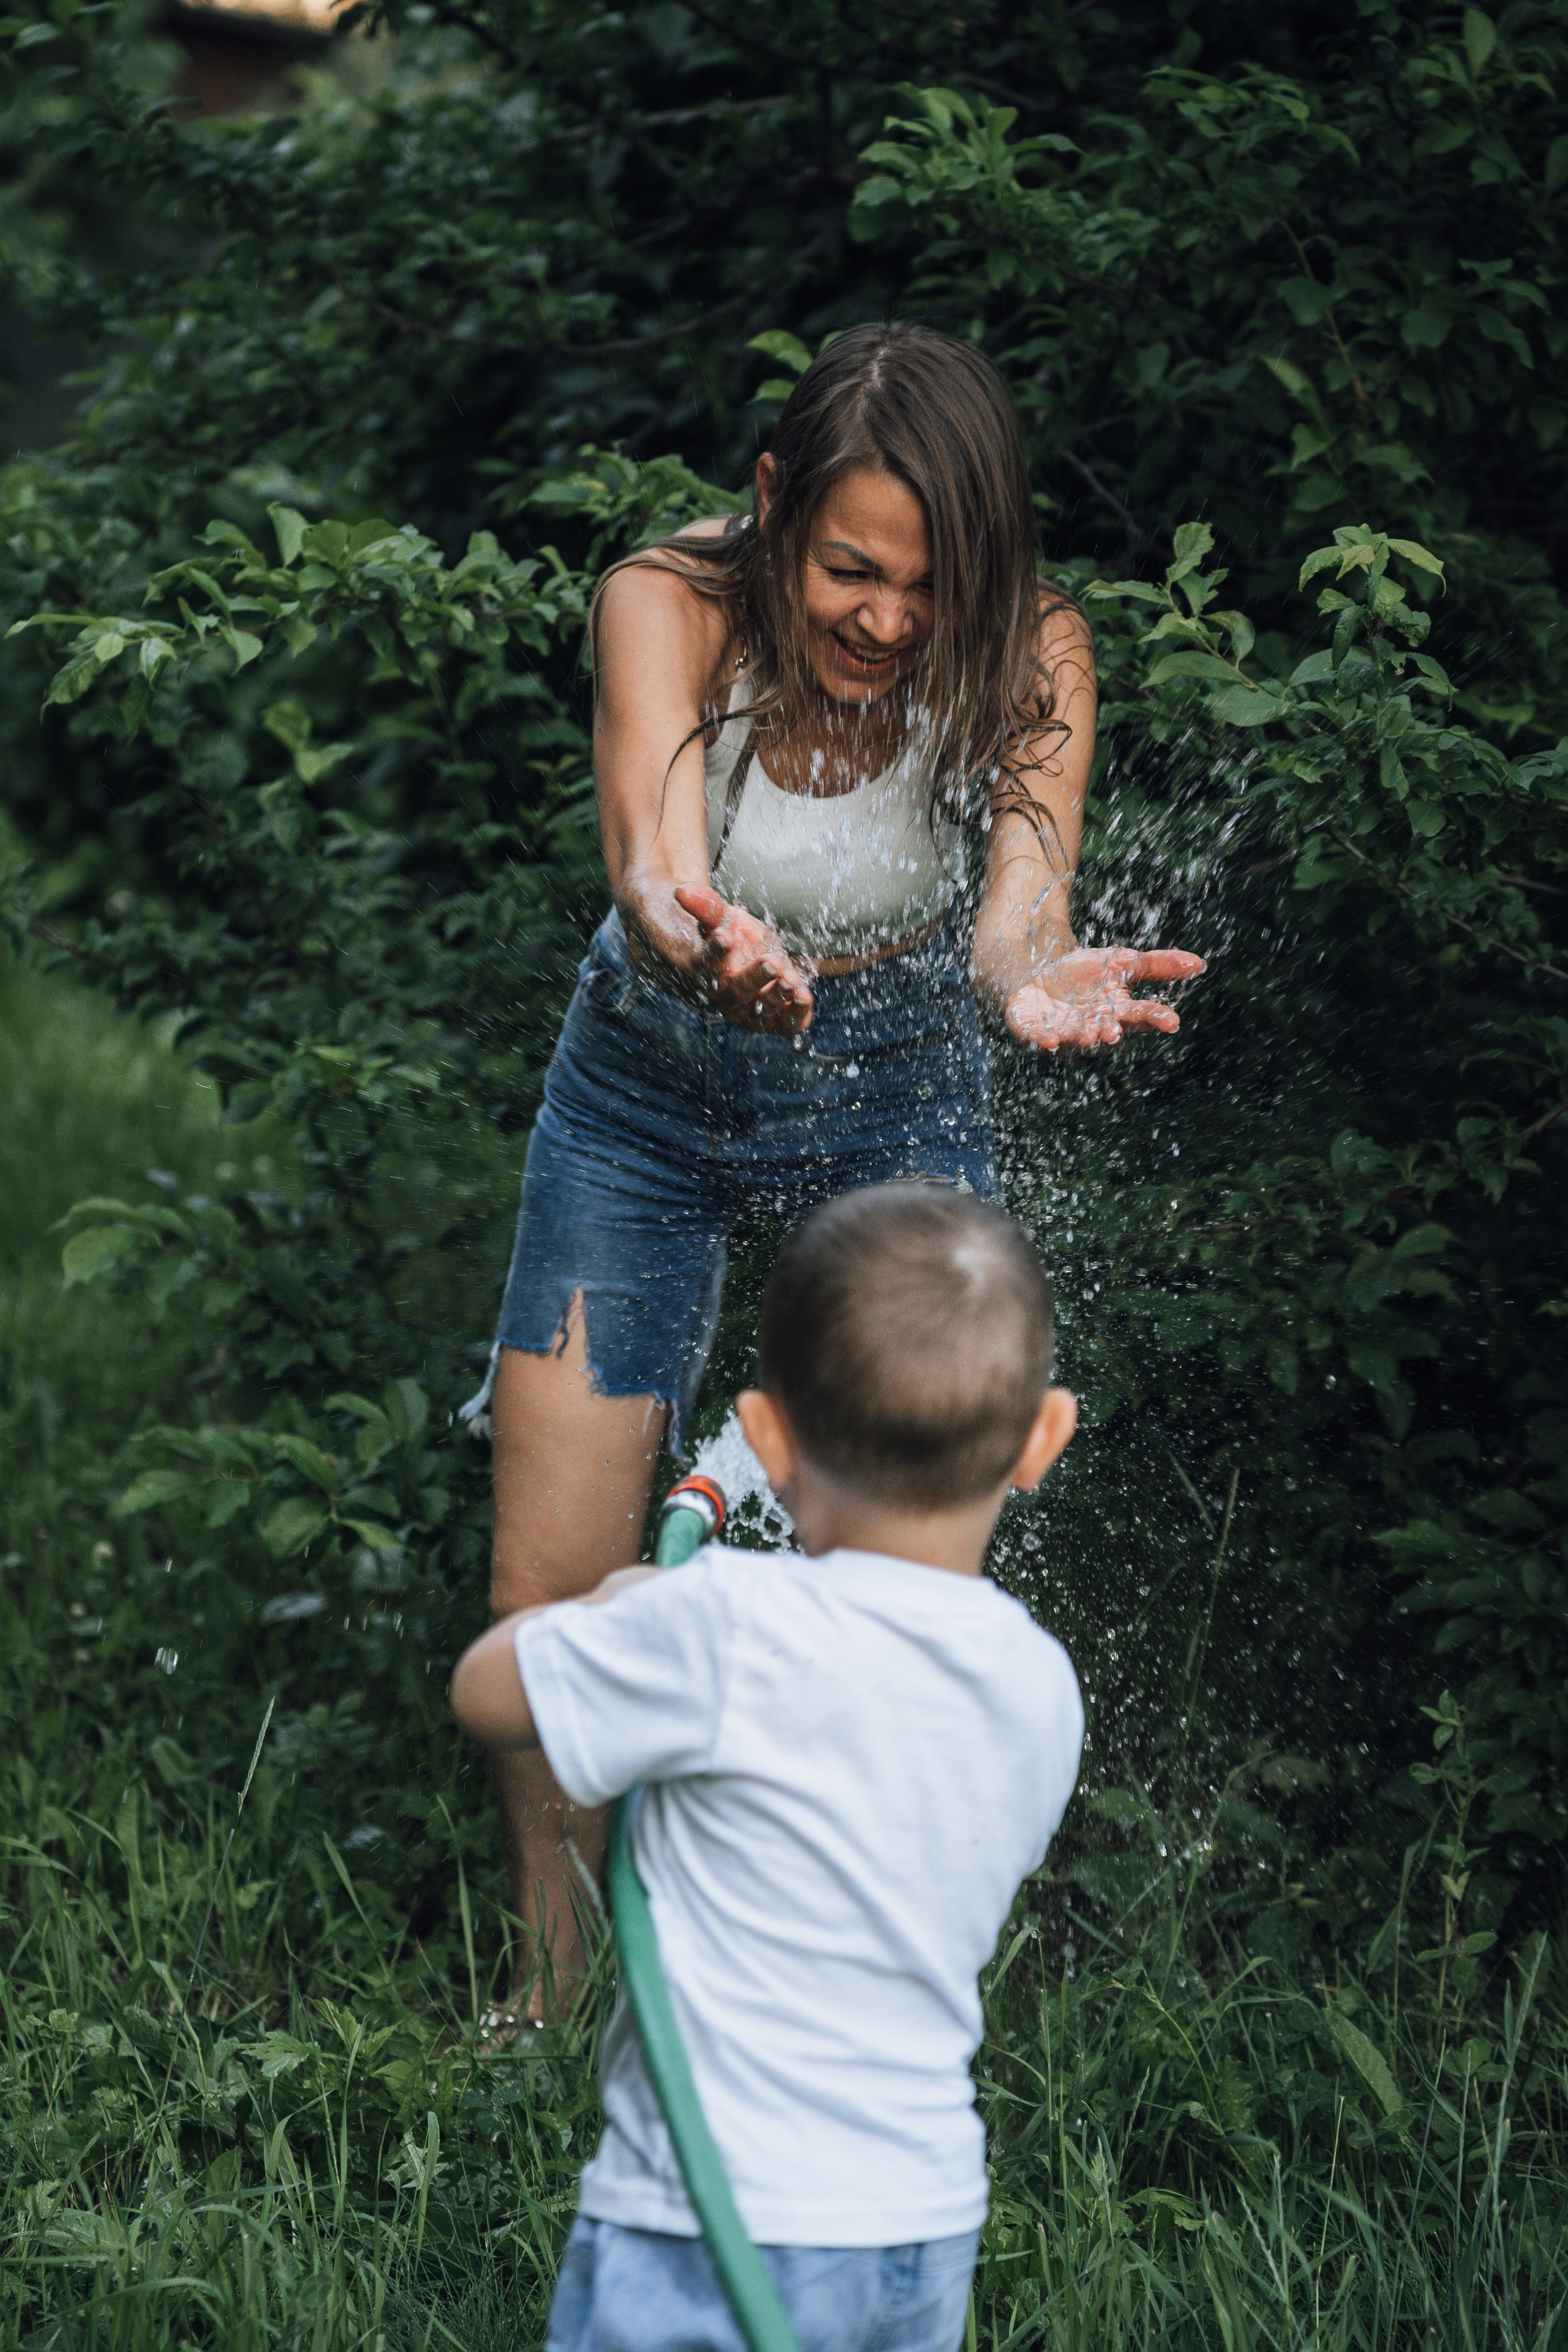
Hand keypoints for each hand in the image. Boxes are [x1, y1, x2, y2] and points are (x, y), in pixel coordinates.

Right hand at [673, 883, 814, 1035]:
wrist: (741, 960)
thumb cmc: (727, 936)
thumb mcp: (719, 917)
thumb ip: (706, 906)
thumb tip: (682, 890)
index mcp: (708, 971)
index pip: (709, 963)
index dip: (716, 951)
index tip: (726, 936)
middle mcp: (726, 997)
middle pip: (737, 992)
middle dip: (755, 978)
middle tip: (771, 961)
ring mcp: (749, 1011)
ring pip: (760, 1013)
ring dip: (778, 998)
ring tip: (791, 980)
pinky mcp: (773, 1017)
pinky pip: (783, 1025)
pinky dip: (795, 1016)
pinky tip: (805, 998)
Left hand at [1006, 947, 1204, 1051]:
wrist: (1039, 975)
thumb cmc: (1086, 974)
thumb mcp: (1122, 962)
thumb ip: (1157, 965)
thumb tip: (1199, 963)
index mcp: (1120, 1013)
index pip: (1143, 1017)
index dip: (1156, 1018)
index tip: (1172, 1021)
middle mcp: (1095, 1029)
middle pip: (1108, 1033)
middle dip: (1111, 1033)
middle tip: (1115, 1031)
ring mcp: (1066, 1034)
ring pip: (1076, 1041)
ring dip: (1082, 1039)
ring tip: (1088, 1035)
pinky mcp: (1036, 1033)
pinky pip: (1041, 1040)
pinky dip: (1045, 1040)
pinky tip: (1048, 1039)